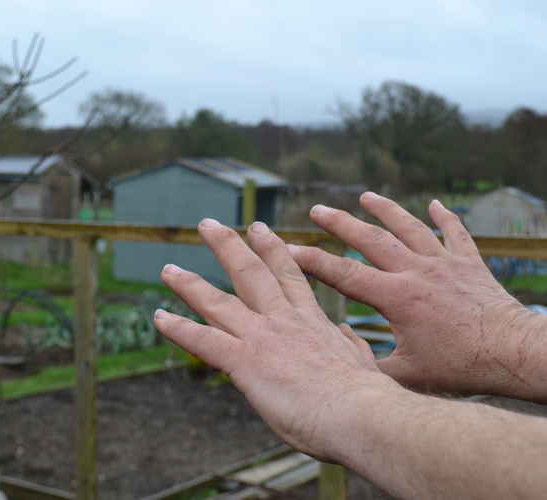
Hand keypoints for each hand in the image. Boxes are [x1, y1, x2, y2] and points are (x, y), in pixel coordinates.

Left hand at [153, 218, 397, 459]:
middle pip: (250, 273)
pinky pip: (203, 341)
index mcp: (310, 320)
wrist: (359, 412)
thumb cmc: (364, 396)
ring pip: (218, 302)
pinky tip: (159, 318)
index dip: (272, 250)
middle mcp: (282, 320)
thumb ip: (348, 344)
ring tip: (168, 269)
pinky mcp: (245, 362)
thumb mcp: (361, 360)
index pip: (287, 276)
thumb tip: (347, 334)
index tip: (260, 230)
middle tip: (208, 225)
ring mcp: (261, 338)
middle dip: (227, 246)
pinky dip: (179, 329)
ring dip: (190, 284)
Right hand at [291, 192, 546, 398]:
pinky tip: (436, 203)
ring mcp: (444, 263)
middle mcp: (416, 272)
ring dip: (385, 210)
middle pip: (371, 239)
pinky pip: (455, 233)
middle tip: (317, 210)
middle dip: (340, 223)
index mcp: (397, 297)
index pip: (344, 275)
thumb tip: (341, 362)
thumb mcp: (407, 374)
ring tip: (366, 196)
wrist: (511, 353)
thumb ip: (370, 365)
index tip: (289, 249)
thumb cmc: (461, 367)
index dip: (313, 261)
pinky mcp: (469, 264)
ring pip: (409, 227)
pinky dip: (444, 217)